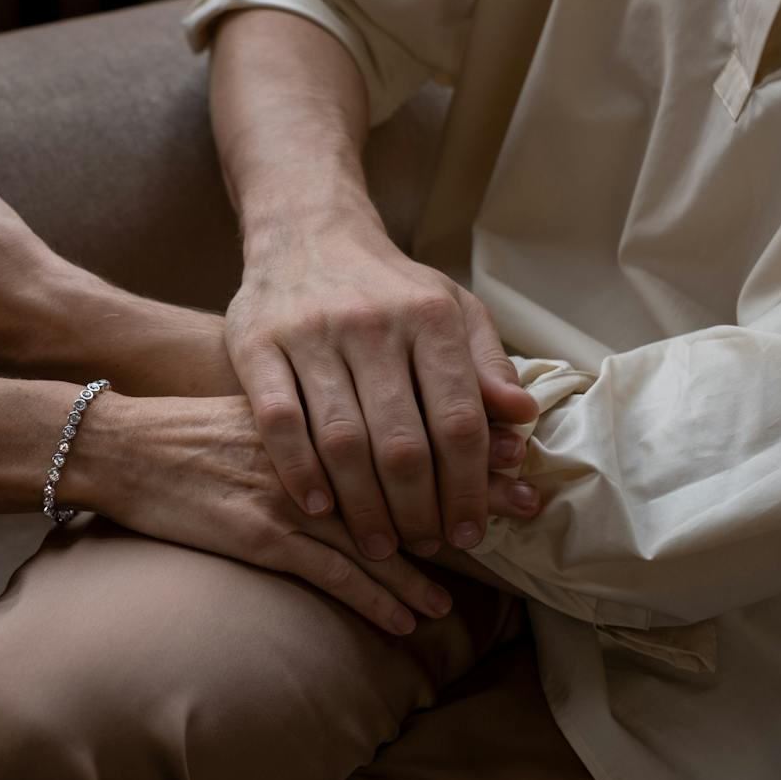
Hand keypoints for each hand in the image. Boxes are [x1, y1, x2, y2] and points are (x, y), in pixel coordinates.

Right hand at [68, 393, 537, 635]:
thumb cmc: (196, 423)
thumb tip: (391, 410)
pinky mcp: (264, 533)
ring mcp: (294, 492)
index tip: (518, 461)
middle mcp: (317, 443)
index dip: (470, 442)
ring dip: (426, 567)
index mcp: (324, 398)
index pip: (414, 419)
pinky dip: (377, 600)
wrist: (125, 445)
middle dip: (466, 498)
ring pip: (379, 534)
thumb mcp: (272, 394)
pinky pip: (334, 574)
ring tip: (464, 590)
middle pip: (412, 473)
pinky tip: (409, 618)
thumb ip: (332, 399)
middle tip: (521, 519)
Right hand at [225, 217, 538, 562]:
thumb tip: (522, 416)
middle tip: (426, 547)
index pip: (459, 420)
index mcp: (429, 316)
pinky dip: (300, 471)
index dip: (470, 487)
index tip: (473, 532)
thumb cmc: (388, 286)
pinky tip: (319, 506)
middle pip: (403, 443)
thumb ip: (486, 363)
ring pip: (343, 441)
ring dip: (363, 506)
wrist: (304, 232)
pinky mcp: (258, 344)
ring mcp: (310, 333)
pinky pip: (280, 422)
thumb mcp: (450, 308)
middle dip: (419, 511)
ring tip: (378, 543)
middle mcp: (372, 322)